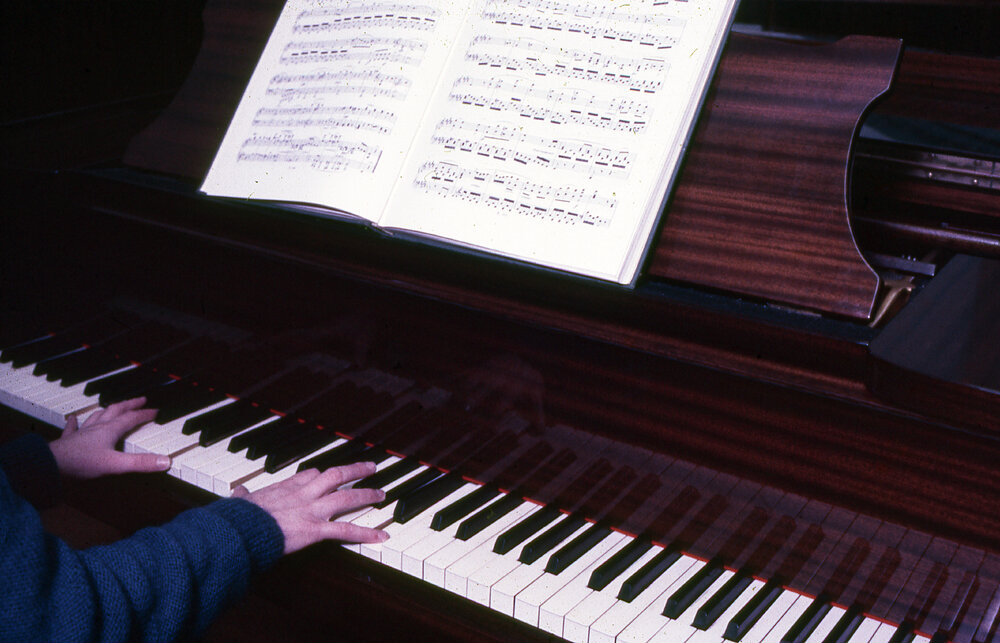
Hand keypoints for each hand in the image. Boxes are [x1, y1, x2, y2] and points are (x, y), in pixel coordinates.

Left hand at [50, 397, 166, 478]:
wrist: (50, 465)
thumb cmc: (81, 463)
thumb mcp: (116, 465)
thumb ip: (141, 463)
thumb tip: (165, 461)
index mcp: (110, 430)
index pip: (131, 418)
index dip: (145, 414)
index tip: (155, 411)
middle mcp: (97, 427)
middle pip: (115, 411)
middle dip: (129, 405)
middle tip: (139, 400)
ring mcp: (81, 433)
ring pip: (97, 416)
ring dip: (107, 410)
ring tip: (112, 406)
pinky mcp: (68, 441)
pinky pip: (71, 427)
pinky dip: (74, 422)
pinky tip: (72, 418)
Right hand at [232, 462, 387, 553]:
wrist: (240, 529)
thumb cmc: (238, 518)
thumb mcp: (240, 502)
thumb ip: (243, 496)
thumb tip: (238, 492)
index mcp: (286, 487)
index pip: (312, 474)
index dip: (323, 475)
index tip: (331, 475)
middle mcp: (304, 495)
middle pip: (335, 476)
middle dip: (355, 470)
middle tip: (371, 468)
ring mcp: (312, 511)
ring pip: (346, 497)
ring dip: (367, 495)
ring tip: (381, 494)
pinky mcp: (315, 530)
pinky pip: (345, 530)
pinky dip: (365, 533)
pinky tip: (381, 536)